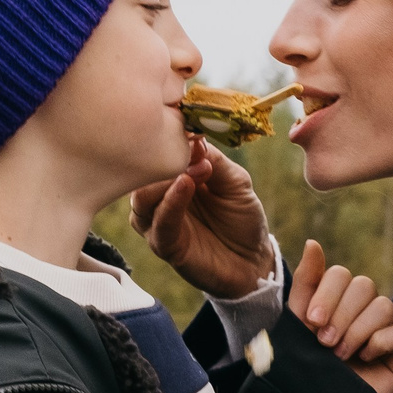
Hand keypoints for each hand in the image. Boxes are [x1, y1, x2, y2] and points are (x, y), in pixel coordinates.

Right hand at [130, 133, 275, 299]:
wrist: (253, 261)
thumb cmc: (242, 219)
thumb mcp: (235, 181)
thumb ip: (215, 161)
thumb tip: (194, 139)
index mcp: (172, 179)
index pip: (155, 155)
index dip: (168, 140)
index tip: (188, 131)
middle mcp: (159, 199)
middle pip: (139, 176)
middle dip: (161, 160)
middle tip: (189, 152)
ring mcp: (159, 222)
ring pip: (141, 200)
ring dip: (162, 182)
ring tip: (190, 172)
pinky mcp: (165, 246)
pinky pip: (159, 224)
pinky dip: (170, 203)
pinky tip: (184, 186)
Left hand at [290, 239, 392, 392]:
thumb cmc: (310, 373)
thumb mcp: (299, 326)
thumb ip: (306, 284)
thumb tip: (312, 242)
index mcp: (339, 302)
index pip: (341, 274)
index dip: (327, 293)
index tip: (312, 322)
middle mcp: (365, 312)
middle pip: (364, 285)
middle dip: (340, 314)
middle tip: (326, 344)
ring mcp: (387, 331)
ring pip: (383, 306)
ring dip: (357, 331)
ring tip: (342, 356)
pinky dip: (380, 343)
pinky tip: (366, 359)